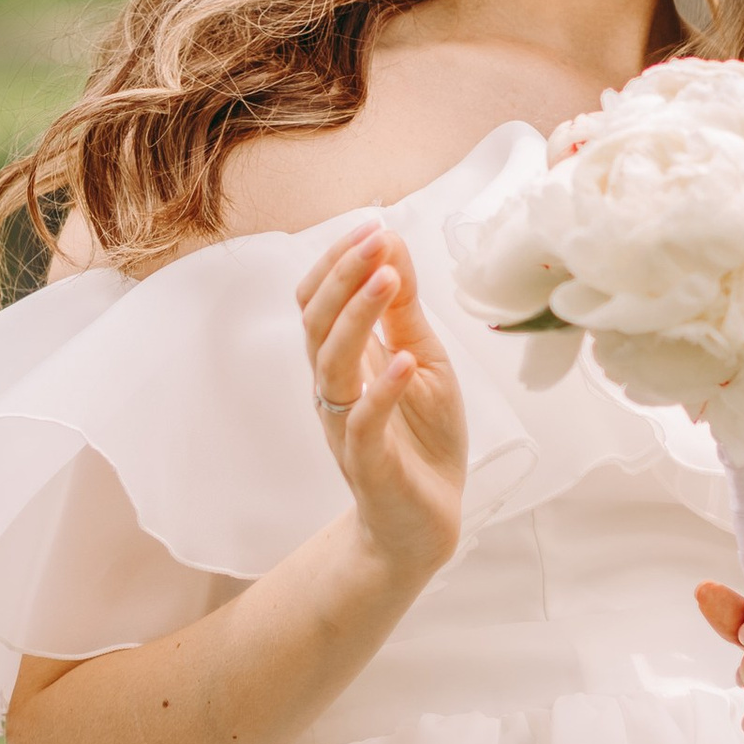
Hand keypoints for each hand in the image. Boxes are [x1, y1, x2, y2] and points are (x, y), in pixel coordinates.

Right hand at [297, 222, 466, 585]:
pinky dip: (382, 391)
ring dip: (357, 317)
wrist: (427, 519)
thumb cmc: (422, 436)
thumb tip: (391, 241)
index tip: (372, 225)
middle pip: (316, 323)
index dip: (338, 261)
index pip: (318, 299)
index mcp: (344, 359)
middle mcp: (334, 388)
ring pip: (332, 364)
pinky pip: (363, 425)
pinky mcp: (369, 464)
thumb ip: (405, 308)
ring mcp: (346, 425)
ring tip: (388, 280)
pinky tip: (404, 362)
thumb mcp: (424, 357)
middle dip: (343, 276)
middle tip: (376, 239)